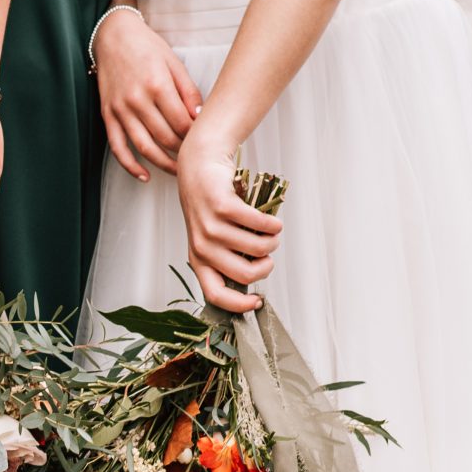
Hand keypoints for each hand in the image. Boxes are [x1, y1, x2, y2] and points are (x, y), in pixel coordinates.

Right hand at [95, 9, 201, 180]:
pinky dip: (131, 165)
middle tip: (195, 158)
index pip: (182, 123)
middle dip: (183, 152)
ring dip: (163, 164)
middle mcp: (137, 100)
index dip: (196, 137)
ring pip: (144, 147)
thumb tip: (200, 118)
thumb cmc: (146, 47)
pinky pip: (118, 147)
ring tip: (177, 171)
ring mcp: (120, 109)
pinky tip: (144, 175)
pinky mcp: (107, 115)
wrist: (113, 36)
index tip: (205, 143)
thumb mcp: (174, 63)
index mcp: (158, 85)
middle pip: (166, 138)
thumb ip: (188, 92)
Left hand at [175, 133, 279, 314]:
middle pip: (244, 274)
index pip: (214, 294)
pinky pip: (259, 224)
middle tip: (269, 254)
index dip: (238, 305)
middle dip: (266, 267)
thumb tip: (252, 283)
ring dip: (272, 241)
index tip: (258, 301)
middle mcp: (202, 246)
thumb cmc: (211, 207)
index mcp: (198, 259)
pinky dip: (273, 225)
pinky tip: (273, 221)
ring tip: (271, 232)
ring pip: (257, 248)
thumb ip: (227, 259)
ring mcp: (210, 227)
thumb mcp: (211, 238)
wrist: (199, 167)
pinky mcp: (222, 206)